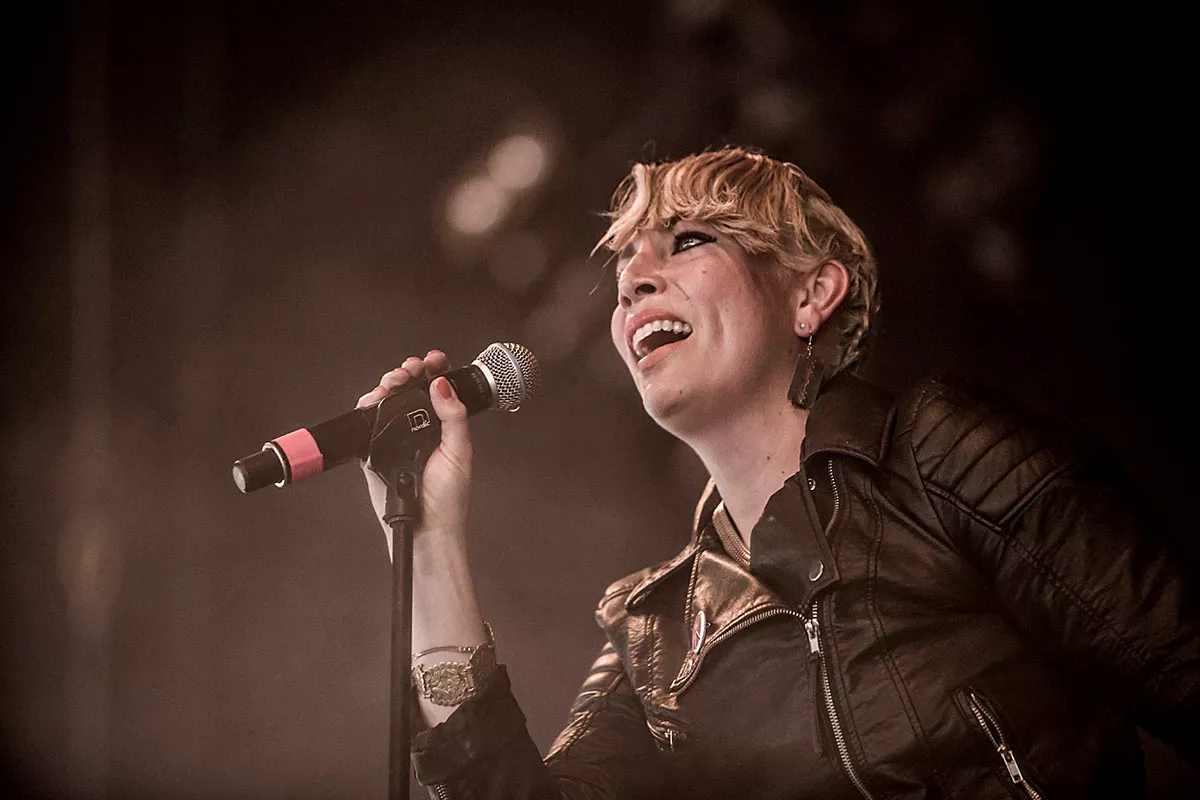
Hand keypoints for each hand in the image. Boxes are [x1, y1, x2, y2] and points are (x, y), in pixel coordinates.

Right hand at [357, 350, 471, 548]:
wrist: (425, 529)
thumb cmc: (448, 499)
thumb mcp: (459, 452)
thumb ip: (453, 417)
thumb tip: (443, 385)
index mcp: (443, 427)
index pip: (438, 389)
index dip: (435, 370)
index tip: (433, 360)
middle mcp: (419, 430)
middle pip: (409, 391)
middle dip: (407, 373)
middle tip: (409, 370)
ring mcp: (396, 439)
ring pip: (387, 402)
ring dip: (388, 386)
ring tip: (393, 382)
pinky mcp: (375, 452)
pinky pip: (367, 424)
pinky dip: (368, 407)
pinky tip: (374, 400)